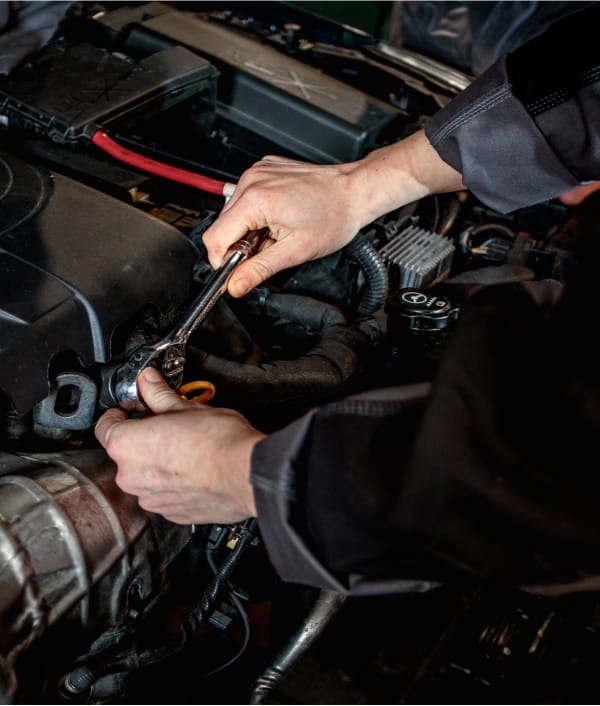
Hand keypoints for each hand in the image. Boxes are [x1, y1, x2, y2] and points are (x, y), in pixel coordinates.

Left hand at [94, 368, 263, 524]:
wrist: (247, 473)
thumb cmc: (219, 442)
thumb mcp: (187, 407)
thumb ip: (159, 394)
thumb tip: (148, 381)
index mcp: (127, 445)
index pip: (104, 426)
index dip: (119, 413)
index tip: (133, 409)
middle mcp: (132, 477)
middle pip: (126, 453)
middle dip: (143, 439)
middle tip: (167, 426)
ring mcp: (151, 499)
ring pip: (145, 476)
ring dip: (158, 464)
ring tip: (186, 449)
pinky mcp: (172, 514)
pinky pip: (164, 495)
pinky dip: (173, 484)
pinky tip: (194, 470)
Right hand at [203, 130, 462, 297]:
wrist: (354, 191)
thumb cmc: (333, 216)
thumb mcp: (295, 252)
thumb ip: (259, 270)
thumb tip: (235, 285)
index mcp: (255, 200)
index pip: (214, 238)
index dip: (223, 261)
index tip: (235, 270)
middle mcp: (251, 181)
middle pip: (221, 226)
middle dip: (239, 245)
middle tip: (268, 250)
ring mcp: (256, 172)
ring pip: (232, 214)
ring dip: (248, 230)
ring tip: (276, 233)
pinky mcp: (263, 170)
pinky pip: (245, 199)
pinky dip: (255, 214)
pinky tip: (277, 218)